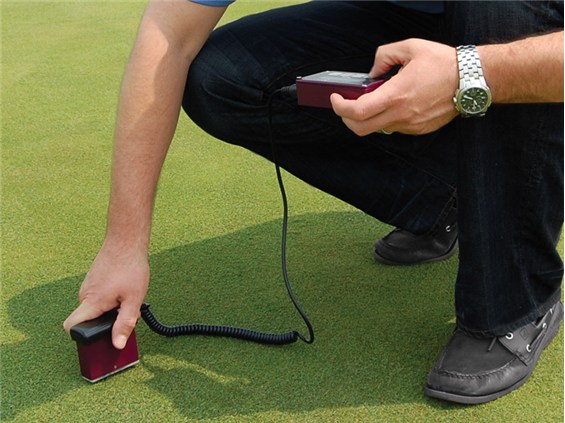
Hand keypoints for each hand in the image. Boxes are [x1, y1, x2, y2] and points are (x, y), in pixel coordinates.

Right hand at [63, 241, 149, 348]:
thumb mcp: (134, 299)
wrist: (126, 241)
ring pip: (95, 307)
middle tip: (124, 315)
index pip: (71, 326)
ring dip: (110, 309)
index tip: (97, 338)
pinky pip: (98, 296)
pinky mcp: (94, 279)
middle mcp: (84, 294)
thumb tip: (118, 344)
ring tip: (126, 299)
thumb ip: (125, 323)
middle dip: (105, 322)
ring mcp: (88, 285)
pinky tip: (124, 290)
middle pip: (87, 319)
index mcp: (91, 302)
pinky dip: (110, 298)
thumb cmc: (130, 267)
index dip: (80, 336)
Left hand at [330, 38, 459, 135]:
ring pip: (378, 129)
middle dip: (347, 118)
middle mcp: (401, 115)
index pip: (356, 112)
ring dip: (369, 117)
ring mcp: (410, 126)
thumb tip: (372, 73)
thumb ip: (383, 56)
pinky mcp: (419, 130)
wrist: (473, 80)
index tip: (335, 98)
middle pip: (360, 129)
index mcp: (395, 95)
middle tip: (346, 105)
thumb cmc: (443, 63)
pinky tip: (395, 103)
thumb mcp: (410, 47)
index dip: (339, 107)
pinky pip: (394, 128)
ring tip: (374, 100)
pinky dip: (387, 118)